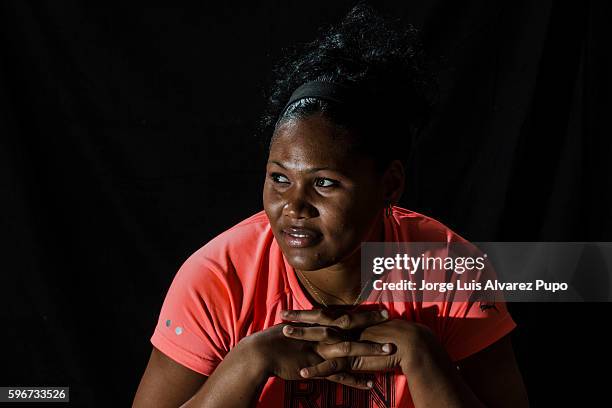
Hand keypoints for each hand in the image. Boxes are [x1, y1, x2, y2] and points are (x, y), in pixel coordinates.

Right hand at [244, 321, 390, 389]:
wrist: (261, 352)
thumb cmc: (274, 340)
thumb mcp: (294, 327)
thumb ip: (307, 324)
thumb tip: (314, 320)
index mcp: (318, 324)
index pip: (344, 315)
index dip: (363, 312)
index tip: (380, 309)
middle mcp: (322, 335)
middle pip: (352, 327)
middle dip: (372, 323)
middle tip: (391, 318)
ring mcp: (321, 351)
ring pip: (351, 350)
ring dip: (370, 350)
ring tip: (389, 351)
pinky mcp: (317, 368)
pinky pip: (340, 375)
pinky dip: (356, 380)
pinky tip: (370, 383)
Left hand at [281, 309, 441, 376]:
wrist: (411, 344)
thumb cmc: (395, 335)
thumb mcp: (373, 328)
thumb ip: (359, 327)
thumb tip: (349, 326)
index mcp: (351, 321)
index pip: (325, 314)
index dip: (307, 313)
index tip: (292, 311)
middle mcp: (348, 329)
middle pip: (319, 321)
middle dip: (299, 319)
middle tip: (282, 315)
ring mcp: (350, 343)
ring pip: (321, 339)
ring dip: (303, 337)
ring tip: (285, 336)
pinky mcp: (354, 359)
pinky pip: (332, 366)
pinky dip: (317, 370)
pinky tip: (303, 374)